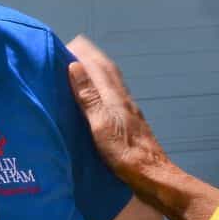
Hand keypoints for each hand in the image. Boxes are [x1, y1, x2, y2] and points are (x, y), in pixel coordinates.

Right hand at [66, 36, 170, 187]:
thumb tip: (74, 66)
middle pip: (106, 69)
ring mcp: (128, 110)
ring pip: (111, 81)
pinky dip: (101, 87)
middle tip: (70, 52)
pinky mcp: (129, 122)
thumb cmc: (125, 154)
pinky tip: (96, 97)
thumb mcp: (101, 125)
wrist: (152, 175)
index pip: (98, 65)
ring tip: (79, 70)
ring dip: (96, 71)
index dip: (83, 52)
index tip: (66, 44)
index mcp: (114, 96)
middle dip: (89, 57)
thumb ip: (88, 96)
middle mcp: (123, 98)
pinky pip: (113, 95)